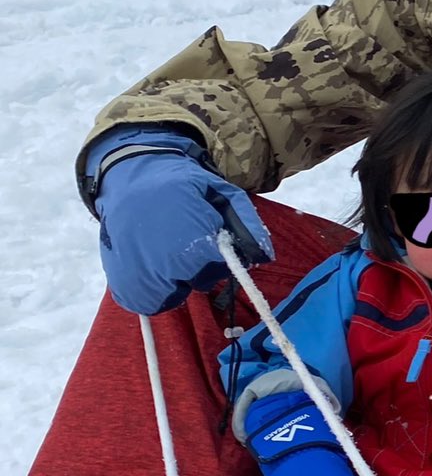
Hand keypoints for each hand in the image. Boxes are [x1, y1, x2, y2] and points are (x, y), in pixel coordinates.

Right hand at [88, 129, 271, 314]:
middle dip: (200, 266)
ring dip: (177, 281)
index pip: (219, 268)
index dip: (219, 255)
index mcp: (192, 242)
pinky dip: (154, 289)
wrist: (128, 174)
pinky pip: (148, 301)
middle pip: (199, 281)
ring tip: (167, 253)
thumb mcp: (221, 193)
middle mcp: (165, 265)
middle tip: (187, 243)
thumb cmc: (179, 184)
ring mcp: (141, 276)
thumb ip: (247, 224)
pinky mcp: (123, 284)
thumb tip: (264, 256)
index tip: (211, 240)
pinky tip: (152, 266)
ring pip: (174, 295)